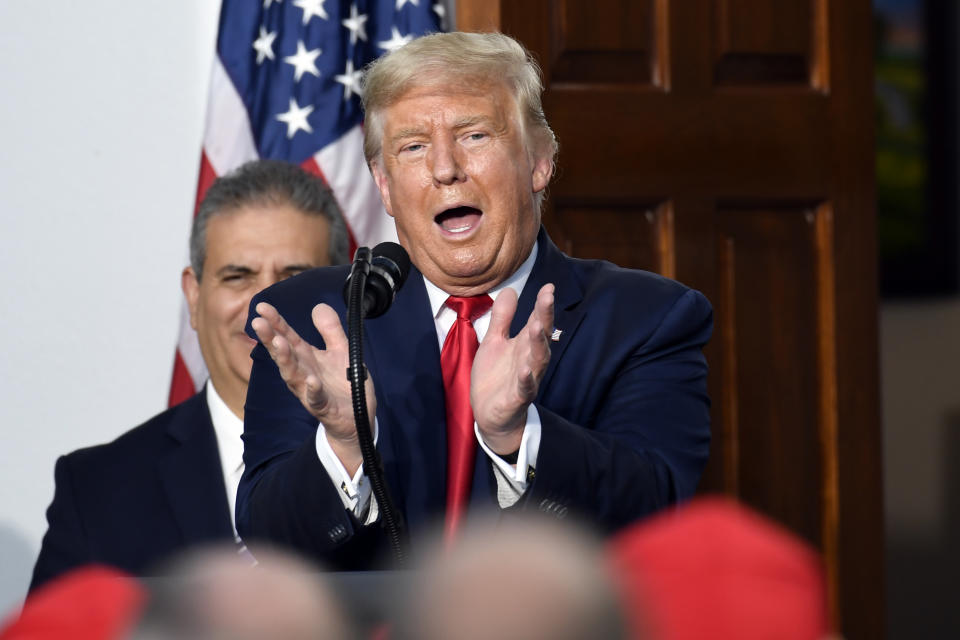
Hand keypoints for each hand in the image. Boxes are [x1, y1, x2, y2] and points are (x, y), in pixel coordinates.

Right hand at [250, 302, 373, 472]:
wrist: (356, 418)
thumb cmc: (344, 384)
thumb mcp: (341, 350)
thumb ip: (330, 330)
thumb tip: (318, 306)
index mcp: (306, 357)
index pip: (287, 336)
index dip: (275, 321)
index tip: (262, 306)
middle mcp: (303, 372)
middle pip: (283, 353)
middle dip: (270, 338)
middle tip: (258, 323)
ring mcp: (310, 391)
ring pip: (293, 375)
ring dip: (285, 359)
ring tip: (279, 343)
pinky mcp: (323, 407)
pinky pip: (316, 398)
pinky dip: (312, 389)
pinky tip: (311, 380)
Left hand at [470, 284, 553, 454]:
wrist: (490, 414)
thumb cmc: (496, 377)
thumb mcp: (494, 342)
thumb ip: (502, 318)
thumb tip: (510, 289)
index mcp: (524, 344)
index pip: (536, 320)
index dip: (542, 304)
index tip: (548, 286)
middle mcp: (529, 359)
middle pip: (540, 335)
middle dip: (544, 317)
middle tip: (547, 297)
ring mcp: (526, 378)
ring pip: (537, 359)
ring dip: (538, 344)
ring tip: (537, 326)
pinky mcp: (518, 398)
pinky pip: (525, 388)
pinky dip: (526, 379)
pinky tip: (525, 369)